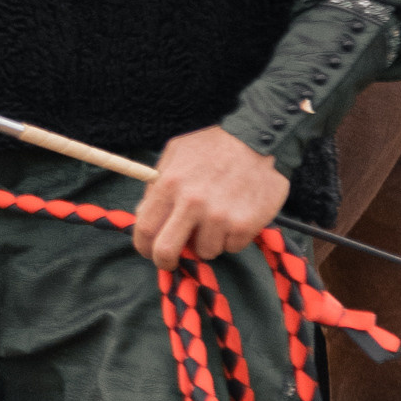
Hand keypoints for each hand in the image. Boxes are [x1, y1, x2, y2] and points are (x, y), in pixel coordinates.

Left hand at [132, 125, 288, 268]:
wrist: (258, 139)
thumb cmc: (213, 146)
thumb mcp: (176, 152)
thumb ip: (156, 184)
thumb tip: (142, 215)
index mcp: (170, 184)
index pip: (144, 228)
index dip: (144, 246)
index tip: (150, 251)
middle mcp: (192, 202)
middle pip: (166, 251)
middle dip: (166, 261)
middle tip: (173, 260)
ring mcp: (219, 216)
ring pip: (205, 251)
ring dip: (208, 242)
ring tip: (216, 221)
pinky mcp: (244, 225)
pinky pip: (232, 247)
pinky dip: (233, 238)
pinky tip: (236, 216)